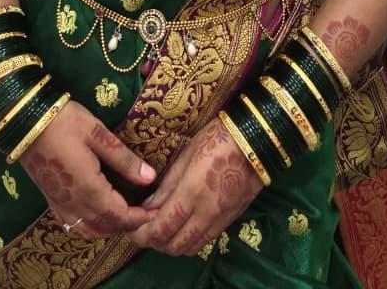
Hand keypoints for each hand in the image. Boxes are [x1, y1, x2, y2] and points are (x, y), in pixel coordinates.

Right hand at [19, 100, 156, 238]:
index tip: (156, 212)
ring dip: (110, 229)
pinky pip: (73, 226)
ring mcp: (60, 205)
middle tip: (146, 214)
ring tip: (126, 217)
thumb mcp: (97, 134)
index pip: (119, 215)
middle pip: (106, 226)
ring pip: (89, 230)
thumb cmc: (64, 123)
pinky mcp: (50, 200)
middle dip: (128, 225)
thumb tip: (150, 178)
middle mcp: (74, 204)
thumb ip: (124, 159)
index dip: (139, 217)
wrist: (24, 122)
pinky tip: (97, 217)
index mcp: (89, 189)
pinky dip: (91, 228)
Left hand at [126, 116, 263, 256]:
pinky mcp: (230, 221)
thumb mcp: (187, 155)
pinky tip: (182, 226)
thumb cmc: (217, 139)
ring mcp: (220, 220)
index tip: (129, 228)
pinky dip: (189, 241)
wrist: (257, 141)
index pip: (160, 228)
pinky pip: (204, 241)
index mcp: (191, 193)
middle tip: (143, 228)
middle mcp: (206, 213)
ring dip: (171, 244)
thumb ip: (167, 186)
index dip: (141, 234)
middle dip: (153, 242)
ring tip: (161, 228)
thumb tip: (147, 206)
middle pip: (173, 245)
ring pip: (190, 248)